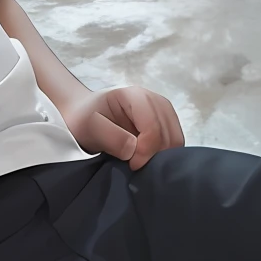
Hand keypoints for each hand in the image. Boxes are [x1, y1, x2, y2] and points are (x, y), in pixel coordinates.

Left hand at [60, 86, 184, 169]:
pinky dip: (163, 155)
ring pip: (175, 140)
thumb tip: (133, 151)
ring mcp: (162, 111)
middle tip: (136, 165)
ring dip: (161, 156)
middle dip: (155, 155)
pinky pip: (174, 143)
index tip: (132, 165)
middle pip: (169, 134)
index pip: (153, 127)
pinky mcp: (165, 123)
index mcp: (135, 96)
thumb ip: (112, 138)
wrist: (85, 117)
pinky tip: (146, 158)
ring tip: (140, 161)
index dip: (145, 150)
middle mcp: (155, 100)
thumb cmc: (85, 120)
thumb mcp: (90, 128)